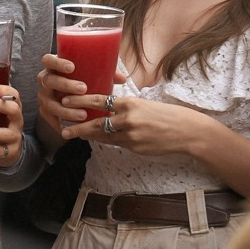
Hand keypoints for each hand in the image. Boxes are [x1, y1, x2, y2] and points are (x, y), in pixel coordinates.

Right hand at [35, 52, 126, 134]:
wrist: (67, 93)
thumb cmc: (81, 78)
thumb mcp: (90, 73)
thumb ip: (104, 73)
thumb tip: (122, 78)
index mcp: (54, 66)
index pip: (48, 60)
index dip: (57, 63)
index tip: (72, 67)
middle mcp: (45, 80)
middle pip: (49, 81)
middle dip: (65, 85)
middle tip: (83, 89)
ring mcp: (44, 96)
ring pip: (49, 103)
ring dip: (65, 110)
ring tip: (83, 114)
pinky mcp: (45, 110)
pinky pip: (49, 118)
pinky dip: (59, 123)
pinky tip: (70, 129)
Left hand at [63, 93, 206, 158]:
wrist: (187, 132)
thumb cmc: (168, 115)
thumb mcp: (146, 104)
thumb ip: (127, 108)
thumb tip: (110, 110)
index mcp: (130, 103)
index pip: (100, 101)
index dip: (81, 101)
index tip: (67, 100)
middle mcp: (127, 119)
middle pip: (96, 123)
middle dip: (78, 126)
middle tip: (63, 128)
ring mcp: (130, 136)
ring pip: (103, 136)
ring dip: (89, 136)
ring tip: (75, 135)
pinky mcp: (135, 148)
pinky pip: (116, 144)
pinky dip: (106, 141)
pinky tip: (98, 140)